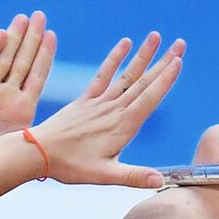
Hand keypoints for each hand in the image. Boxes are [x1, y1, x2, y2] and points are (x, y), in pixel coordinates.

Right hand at [0, 11, 55, 166]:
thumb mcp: (21, 148)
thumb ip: (37, 135)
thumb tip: (66, 135)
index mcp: (21, 109)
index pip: (36, 75)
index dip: (44, 55)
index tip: (52, 34)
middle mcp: (4, 97)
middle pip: (19, 61)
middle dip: (30, 38)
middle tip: (39, 15)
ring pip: (1, 60)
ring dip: (13, 39)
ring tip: (23, 18)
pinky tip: (2, 35)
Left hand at [26, 32, 183, 188]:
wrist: (37, 152)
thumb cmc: (71, 167)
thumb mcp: (105, 176)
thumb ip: (134, 177)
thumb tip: (159, 181)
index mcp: (122, 126)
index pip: (149, 98)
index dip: (165, 80)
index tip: (178, 62)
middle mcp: (113, 110)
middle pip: (144, 82)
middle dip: (164, 62)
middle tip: (180, 44)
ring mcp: (100, 102)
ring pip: (127, 75)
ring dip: (144, 55)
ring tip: (157, 36)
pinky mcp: (86, 99)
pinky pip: (103, 74)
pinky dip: (115, 58)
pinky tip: (125, 43)